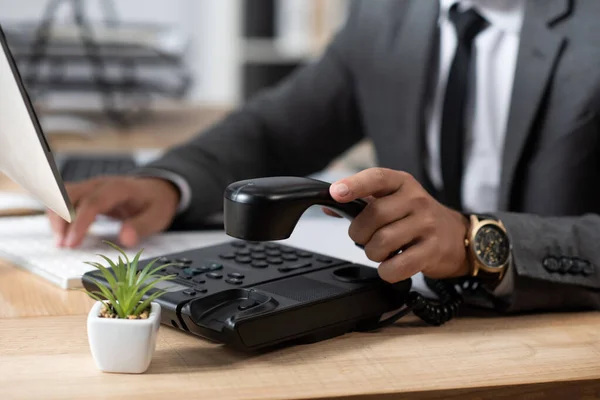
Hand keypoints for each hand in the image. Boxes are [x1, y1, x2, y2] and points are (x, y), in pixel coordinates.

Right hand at [47, 176, 179, 248]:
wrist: (157, 188)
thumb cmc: (156, 202)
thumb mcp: (158, 216)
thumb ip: (142, 226)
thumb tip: (125, 238)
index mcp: (119, 188)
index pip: (92, 202)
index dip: (79, 223)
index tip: (72, 243)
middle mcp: (101, 184)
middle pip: (69, 195)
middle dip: (61, 220)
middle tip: (63, 245)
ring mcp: (91, 186)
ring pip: (61, 195)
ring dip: (56, 217)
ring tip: (61, 242)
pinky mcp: (86, 193)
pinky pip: (63, 199)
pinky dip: (58, 215)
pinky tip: (63, 233)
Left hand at [327, 168, 469, 282]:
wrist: (457, 236)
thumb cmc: (417, 218)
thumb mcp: (393, 201)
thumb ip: (362, 201)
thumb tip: (331, 206)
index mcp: (402, 183)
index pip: (376, 177)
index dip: (354, 185)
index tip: (336, 193)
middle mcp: (416, 200)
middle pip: (374, 215)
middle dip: (360, 233)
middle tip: (364, 238)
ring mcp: (427, 225)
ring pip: (382, 242)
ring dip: (373, 253)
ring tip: (381, 252)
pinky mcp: (433, 250)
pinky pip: (398, 265)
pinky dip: (387, 271)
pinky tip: (391, 265)